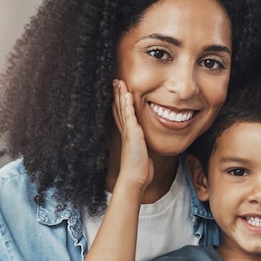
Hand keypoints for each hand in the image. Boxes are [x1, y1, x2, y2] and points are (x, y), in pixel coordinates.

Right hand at [112, 79, 153, 193]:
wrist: (135, 179)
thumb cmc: (139, 169)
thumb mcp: (142, 153)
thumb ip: (142, 146)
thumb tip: (146, 145)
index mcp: (128, 135)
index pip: (122, 115)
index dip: (119, 102)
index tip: (118, 91)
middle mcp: (126, 132)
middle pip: (119, 109)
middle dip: (117, 94)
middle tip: (114, 81)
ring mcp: (128, 132)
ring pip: (122, 109)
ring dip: (121, 95)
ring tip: (118, 82)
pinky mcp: (133, 135)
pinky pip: (130, 117)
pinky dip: (128, 105)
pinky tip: (127, 95)